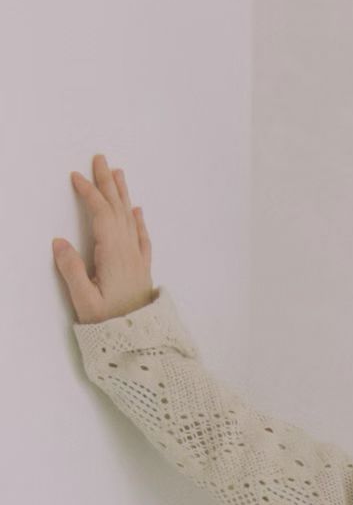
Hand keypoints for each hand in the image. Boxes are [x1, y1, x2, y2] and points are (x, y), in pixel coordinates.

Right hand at [53, 153, 155, 323]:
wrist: (142, 344)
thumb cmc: (111, 325)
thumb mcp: (84, 300)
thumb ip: (71, 270)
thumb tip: (59, 242)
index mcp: (114, 255)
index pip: (101, 215)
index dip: (89, 194)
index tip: (77, 177)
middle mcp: (129, 253)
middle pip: (118, 210)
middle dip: (108, 184)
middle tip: (101, 159)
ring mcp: (138, 260)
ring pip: (131, 219)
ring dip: (123, 195)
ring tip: (118, 174)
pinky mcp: (143, 270)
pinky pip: (142, 237)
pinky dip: (138, 220)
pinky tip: (137, 211)